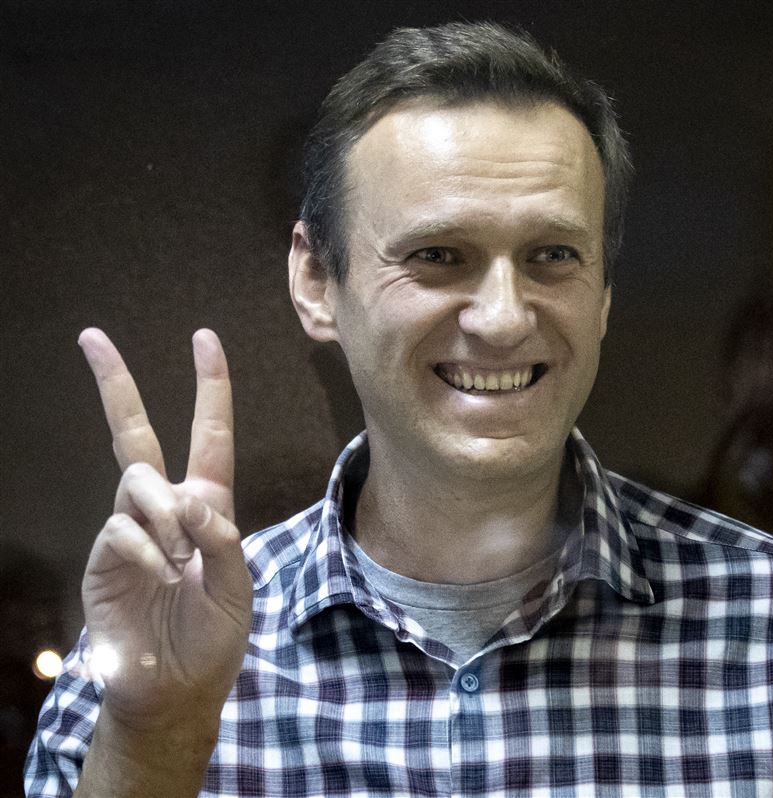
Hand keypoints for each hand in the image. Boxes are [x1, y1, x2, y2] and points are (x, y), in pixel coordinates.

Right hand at [77, 328, 251, 731]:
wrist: (176, 687)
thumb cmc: (213, 634)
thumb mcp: (237, 583)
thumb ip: (222, 536)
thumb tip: (188, 497)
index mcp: (207, 506)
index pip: (208, 435)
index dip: (210, 388)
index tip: (204, 339)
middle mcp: (164, 509)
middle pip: (136, 434)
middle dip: (116, 385)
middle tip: (93, 337)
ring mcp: (129, 530)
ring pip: (137, 480)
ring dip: (166, 512)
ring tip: (181, 558)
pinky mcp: (103, 558)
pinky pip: (121, 527)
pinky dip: (148, 548)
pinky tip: (162, 574)